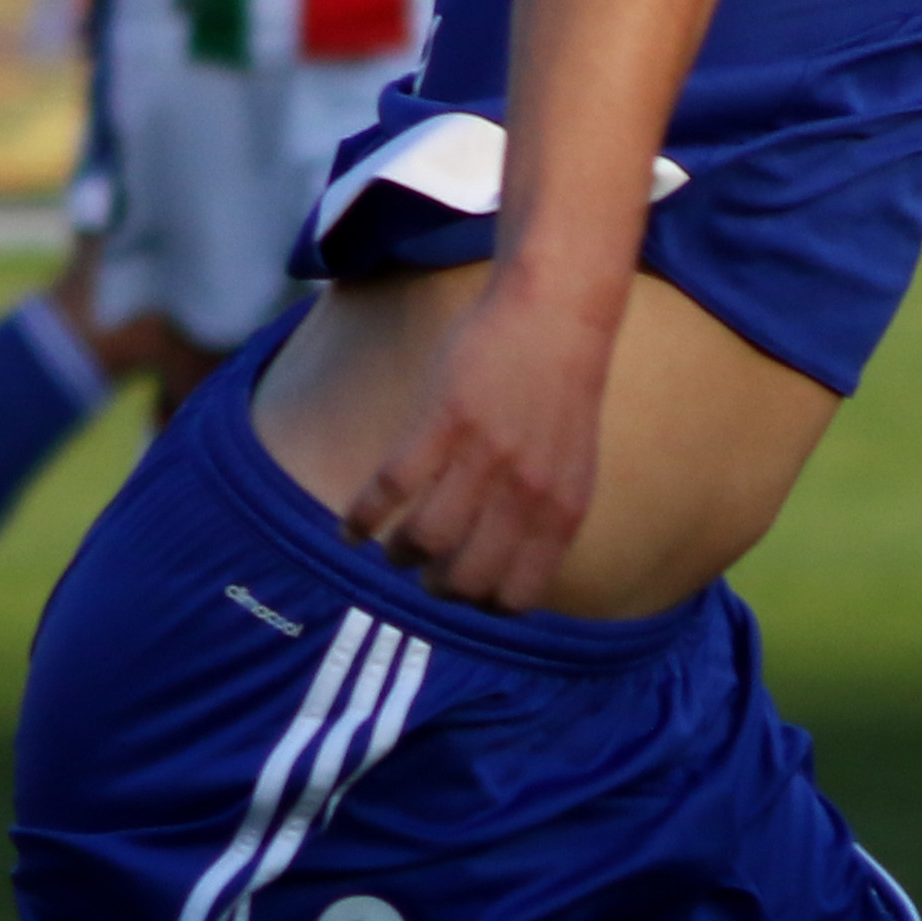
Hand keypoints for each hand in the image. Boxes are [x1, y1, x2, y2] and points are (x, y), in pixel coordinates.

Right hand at [343, 278, 609, 612]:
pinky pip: (392, 487)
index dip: (482, 606)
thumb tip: (507, 575)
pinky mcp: (444, 420)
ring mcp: (485, 456)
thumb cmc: (558, 393)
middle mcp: (527, 492)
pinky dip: (361, 517)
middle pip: (465, 578)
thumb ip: (544, 519)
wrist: (556, 313)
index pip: (517, 596)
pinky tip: (350, 528)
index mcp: (562, 510)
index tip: (462, 594)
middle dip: (436, 587)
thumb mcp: (571, 468)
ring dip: (400, 554)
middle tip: (423, 573)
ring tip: (394, 548)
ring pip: (425, 539)